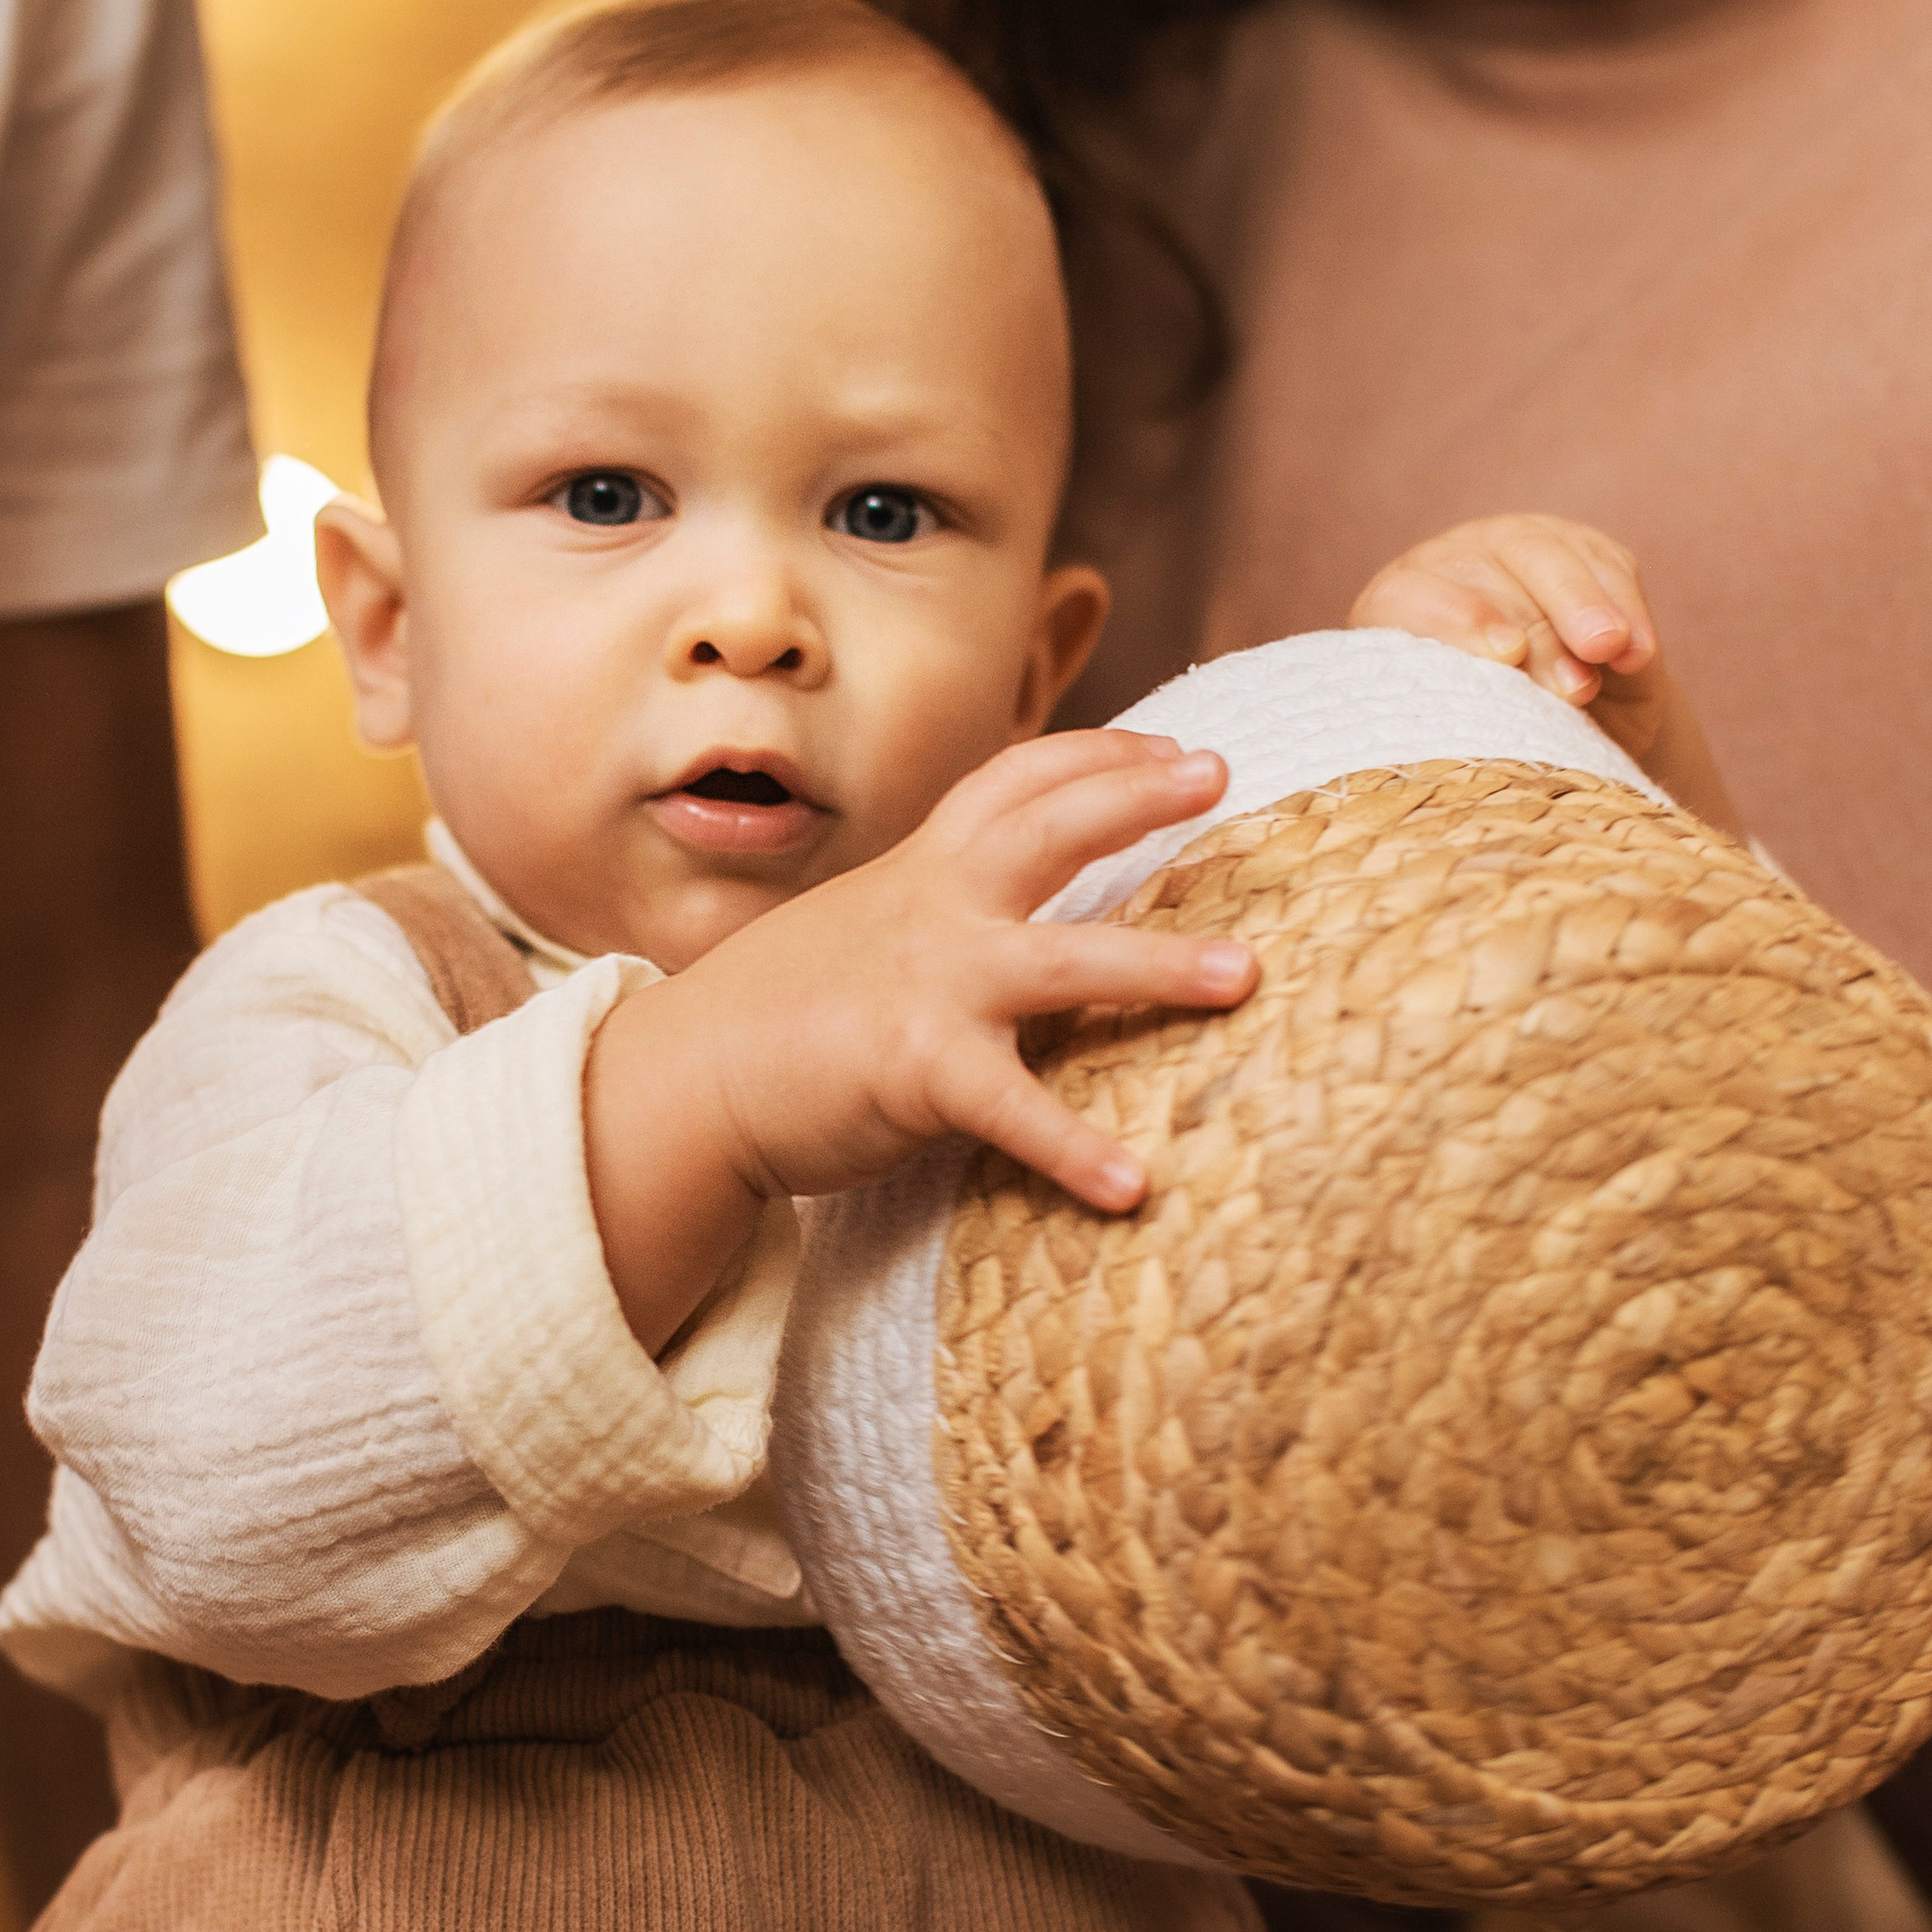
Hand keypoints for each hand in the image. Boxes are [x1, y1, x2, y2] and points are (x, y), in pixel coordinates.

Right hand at [586, 731, 1257, 1350]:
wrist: (686, 1080)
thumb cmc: (774, 1019)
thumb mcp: (859, 937)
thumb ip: (929, 920)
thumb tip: (990, 928)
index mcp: (922, 874)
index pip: (1015, 782)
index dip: (1097, 754)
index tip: (1170, 745)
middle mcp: (935, 911)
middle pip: (1050, 826)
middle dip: (1137, 794)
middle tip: (1222, 772)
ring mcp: (931, 985)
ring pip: (1066, 960)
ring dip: (1161, 964)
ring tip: (1245, 977)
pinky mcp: (918, 1070)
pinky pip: (1014, 1110)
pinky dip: (1074, 1148)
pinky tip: (1132, 1186)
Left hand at [1351, 513, 1739, 839]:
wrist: (1566, 726)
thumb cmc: (1491, 738)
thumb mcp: (1473, 731)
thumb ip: (1477, 709)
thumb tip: (1525, 694)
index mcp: (1397, 604)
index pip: (1410, 597)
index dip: (1457, 621)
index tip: (1504, 656)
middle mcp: (1453, 561)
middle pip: (1493, 577)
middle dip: (1537, 630)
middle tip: (1571, 681)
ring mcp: (1518, 544)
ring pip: (1551, 560)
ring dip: (1583, 609)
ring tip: (1607, 652)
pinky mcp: (1584, 548)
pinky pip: (1608, 566)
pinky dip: (1626, 608)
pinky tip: (1636, 651)